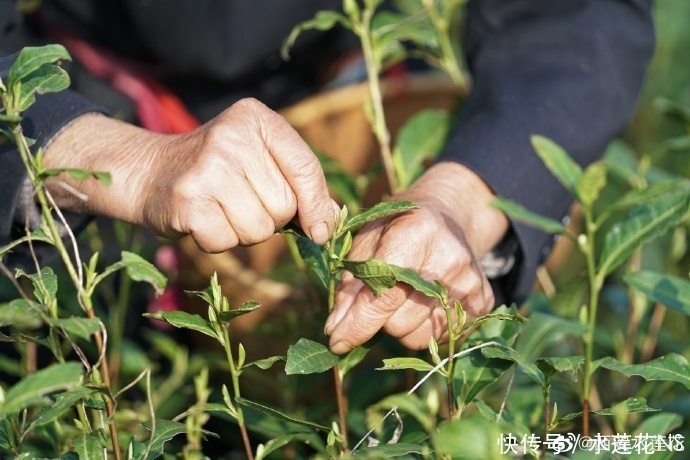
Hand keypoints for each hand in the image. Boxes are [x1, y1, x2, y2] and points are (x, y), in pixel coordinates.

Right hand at [44, 98, 336, 250]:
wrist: (148, 172)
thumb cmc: (216, 170)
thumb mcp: (259, 158)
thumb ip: (297, 182)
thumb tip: (330, 221)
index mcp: (256, 118)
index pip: (305, 167)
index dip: (317, 205)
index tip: (319, 230)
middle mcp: (231, 136)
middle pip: (284, 205)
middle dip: (271, 217)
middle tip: (241, 201)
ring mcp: (207, 168)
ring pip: (260, 229)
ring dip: (245, 231)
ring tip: (222, 209)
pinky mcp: (188, 202)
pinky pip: (228, 242)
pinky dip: (219, 241)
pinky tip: (204, 219)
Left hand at [325, 162, 509, 352]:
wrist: (448, 217)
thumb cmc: (397, 228)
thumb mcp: (366, 241)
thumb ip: (349, 284)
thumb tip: (336, 329)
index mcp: (416, 234)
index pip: (384, 294)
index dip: (357, 324)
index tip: (336, 341)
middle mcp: (449, 259)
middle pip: (398, 323)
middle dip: (379, 320)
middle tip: (380, 298)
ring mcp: (470, 282)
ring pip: (418, 338)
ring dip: (400, 328)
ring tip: (404, 299)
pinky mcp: (483, 301)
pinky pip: (440, 340)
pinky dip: (424, 329)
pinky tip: (425, 303)